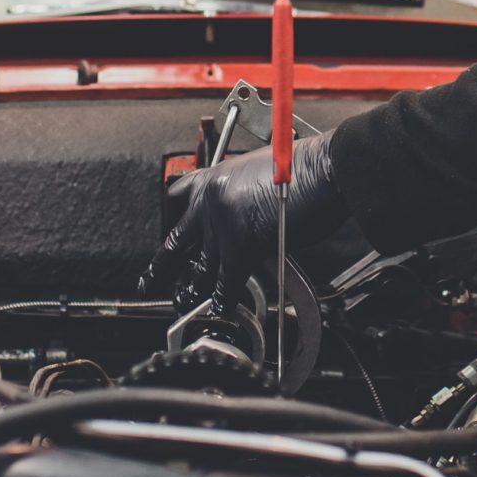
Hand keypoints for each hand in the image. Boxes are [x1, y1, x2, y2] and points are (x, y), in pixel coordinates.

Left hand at [142, 130, 347, 304]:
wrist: (325, 168)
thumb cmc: (305, 166)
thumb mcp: (258, 171)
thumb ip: (240, 194)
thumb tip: (242, 217)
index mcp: (215, 177)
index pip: (177, 197)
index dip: (171, 220)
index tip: (168, 233)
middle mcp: (211, 200)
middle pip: (176, 239)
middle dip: (163, 265)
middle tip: (150, 280)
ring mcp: (222, 225)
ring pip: (199, 267)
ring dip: (190, 289)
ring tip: (183, 302)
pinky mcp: (241, 248)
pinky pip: (226, 283)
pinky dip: (223, 301)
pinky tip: (220, 311)